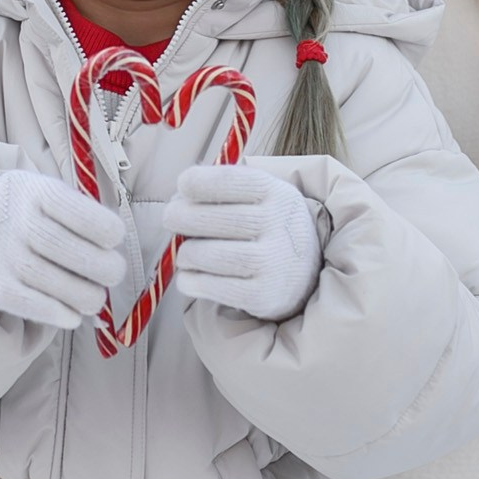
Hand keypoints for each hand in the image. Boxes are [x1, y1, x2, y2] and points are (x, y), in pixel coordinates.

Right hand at [0, 169, 130, 330]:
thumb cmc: (22, 211)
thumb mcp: (45, 194)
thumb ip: (77, 215)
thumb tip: (113, 254)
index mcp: (38, 192)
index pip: (87, 217)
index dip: (110, 233)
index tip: (112, 241)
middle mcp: (20, 221)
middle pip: (75, 253)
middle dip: (105, 269)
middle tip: (111, 274)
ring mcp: (4, 254)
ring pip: (56, 283)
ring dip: (86, 296)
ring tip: (92, 298)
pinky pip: (32, 304)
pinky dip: (58, 314)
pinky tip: (71, 315)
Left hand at [166, 163, 323, 322]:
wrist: (306, 272)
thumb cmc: (269, 226)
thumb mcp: (262, 195)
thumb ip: (224, 188)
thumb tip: (179, 198)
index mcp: (277, 193)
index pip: (228, 182)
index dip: (196, 182)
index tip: (183, 186)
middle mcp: (278, 225)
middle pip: (211, 219)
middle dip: (179, 216)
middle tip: (171, 218)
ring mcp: (272, 263)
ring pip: (205, 255)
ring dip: (185, 253)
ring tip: (186, 253)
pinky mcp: (262, 296)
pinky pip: (209, 287)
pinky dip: (190, 280)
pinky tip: (191, 275)